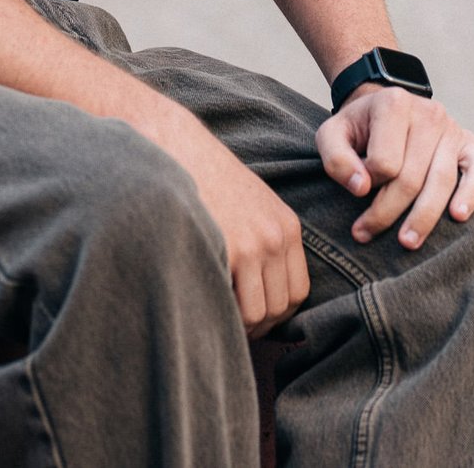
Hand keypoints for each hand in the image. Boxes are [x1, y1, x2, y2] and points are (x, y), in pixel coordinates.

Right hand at [157, 111, 310, 336]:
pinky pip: (232, 304)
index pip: (298, 291)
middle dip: (258, 324)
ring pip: (258, 313)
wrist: (175, 148)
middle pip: (281, 307)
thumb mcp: (250, 202)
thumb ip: (264, 239)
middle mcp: (275, 237)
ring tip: (217, 315)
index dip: (277, 312)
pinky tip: (204, 301)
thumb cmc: (205, 178)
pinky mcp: (227, 250)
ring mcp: (253, 245)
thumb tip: (263, 290)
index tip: (254, 315)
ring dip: (239, 324)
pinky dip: (221, 312)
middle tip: (232, 323)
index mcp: (287, 226)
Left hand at [316, 87, 473, 248]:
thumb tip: (361, 188)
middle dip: (388, 212)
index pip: (384, 161)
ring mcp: (452, 128)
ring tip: (408, 242)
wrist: (385, 108)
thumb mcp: (332, 134)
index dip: (368, 183)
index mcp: (393, 103)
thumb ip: (336, 158)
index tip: (357, 190)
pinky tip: (458, 216)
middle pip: (411, 176)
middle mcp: (428, 113)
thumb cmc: (359, 128)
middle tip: (366, 235)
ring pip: (441, 181)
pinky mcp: (469, 143)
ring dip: (424, 217)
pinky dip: (471, 195)